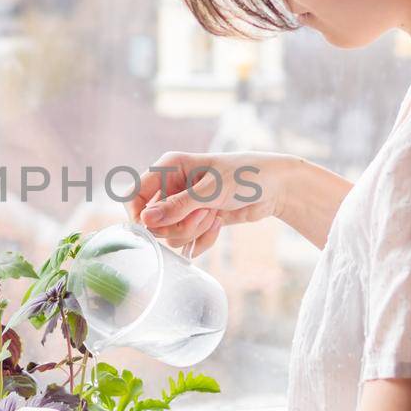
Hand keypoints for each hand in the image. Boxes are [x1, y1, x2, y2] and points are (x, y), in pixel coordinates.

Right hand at [128, 151, 293, 253]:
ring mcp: (184, 206)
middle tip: (202, 214)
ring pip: (170, 235)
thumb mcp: (210, 190)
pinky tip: (219, 224)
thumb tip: (145, 221)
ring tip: (214, 216)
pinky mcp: (197, 222)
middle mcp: (172, 187)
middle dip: (177, 225)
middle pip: (153, 222)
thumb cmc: (245, 176)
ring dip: (193, 231)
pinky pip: (187, 242)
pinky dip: (204, 239)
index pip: (135, 195)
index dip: (140, 215)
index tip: (154, 228)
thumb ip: (177, 207)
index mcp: (168, 168)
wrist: (276, 187)